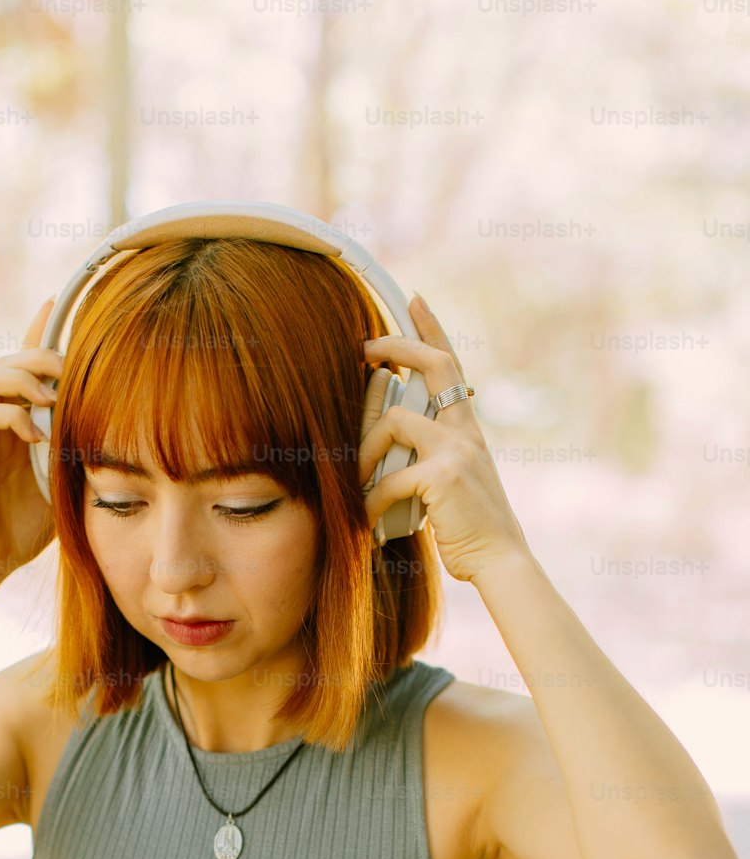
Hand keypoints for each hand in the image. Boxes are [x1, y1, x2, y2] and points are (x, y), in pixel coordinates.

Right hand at [0, 298, 62, 580]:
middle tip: (68, 366)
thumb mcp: (66, 478)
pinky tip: (35, 434)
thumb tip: (124, 430)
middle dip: (38, 354)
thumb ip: (81, 449)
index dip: (38, 329)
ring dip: (21, 379)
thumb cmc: (27, 523)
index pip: (25, 363)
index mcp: (18, 418)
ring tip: (50, 397)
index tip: (59, 300)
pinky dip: (11, 416)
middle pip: (6, 360)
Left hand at [359, 295, 530, 583]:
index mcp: (467, 429)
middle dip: (396, 346)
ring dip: (365, 452)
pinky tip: (368, 520)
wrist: (500, 561)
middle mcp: (466, 431)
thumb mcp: (453, 482)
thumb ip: (429, 457)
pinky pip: (389, 478)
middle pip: (433, 365)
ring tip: (357, 482)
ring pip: (394, 422)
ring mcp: (457, 450)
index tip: (414, 298)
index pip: (451, 364)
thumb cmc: (470, 528)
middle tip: (365, 347)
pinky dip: (371, 501)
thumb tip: (389, 444)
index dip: (433, 328)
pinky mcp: (443, 476)